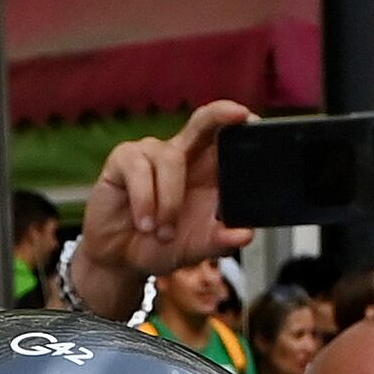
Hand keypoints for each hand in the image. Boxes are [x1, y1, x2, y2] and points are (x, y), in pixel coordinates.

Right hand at [78, 103, 255, 315]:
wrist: (118, 259)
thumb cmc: (159, 246)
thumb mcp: (194, 249)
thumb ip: (218, 242)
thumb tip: (245, 235)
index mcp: (205, 172)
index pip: (226, 140)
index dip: (241, 127)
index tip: (254, 123)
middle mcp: (181, 155)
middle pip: (204, 121)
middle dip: (221, 114)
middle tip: (240, 115)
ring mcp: (151, 154)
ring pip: (171, 159)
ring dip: (169, 202)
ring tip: (162, 233)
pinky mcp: (124, 159)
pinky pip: (140, 169)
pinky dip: (144, 200)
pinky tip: (144, 223)